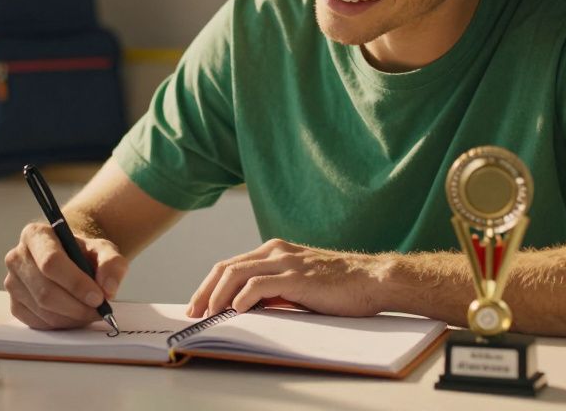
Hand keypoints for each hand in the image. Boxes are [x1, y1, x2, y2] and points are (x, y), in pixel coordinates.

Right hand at [4, 222, 128, 329]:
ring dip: (71, 317)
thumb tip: (108, 288)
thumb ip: (112, 263)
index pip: (51, 262)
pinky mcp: (14, 304)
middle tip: (99, 311)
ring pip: (42, 309)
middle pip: (46, 291)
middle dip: (76, 306)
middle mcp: (17, 257)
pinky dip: (60, 324)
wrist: (69, 260)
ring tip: (90, 312)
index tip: (98, 297)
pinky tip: (75, 316)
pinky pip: (37, 322)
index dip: (75, 283)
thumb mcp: (103, 250)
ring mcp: (12, 282)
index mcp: (36, 235)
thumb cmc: (83, 253)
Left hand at [186, 239, 391, 318]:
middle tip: (194, 313)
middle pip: (226, 267)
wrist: (371, 280)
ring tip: (209, 314)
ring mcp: (286, 262)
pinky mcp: (297, 277)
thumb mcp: (298, 284)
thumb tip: (246, 306)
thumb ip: (274, 288)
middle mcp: (275, 252)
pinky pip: (259, 284)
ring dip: (218, 296)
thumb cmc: (338, 286)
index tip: (198, 305)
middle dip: (205, 291)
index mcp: (274, 251)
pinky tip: (236, 310)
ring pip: (237, 273)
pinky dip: (243, 297)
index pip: (230, 265)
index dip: (209, 285)